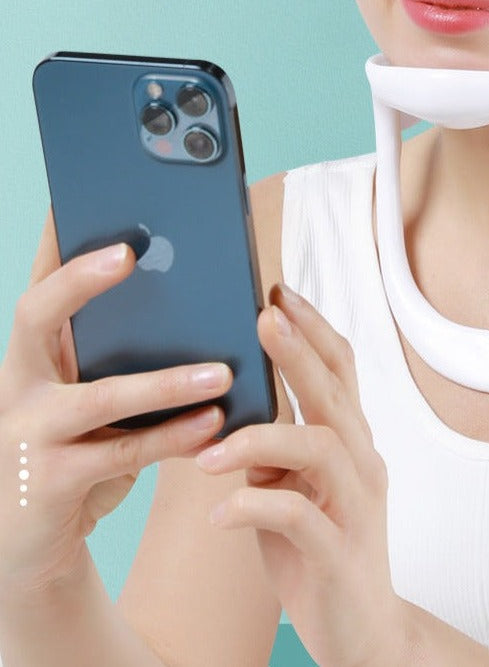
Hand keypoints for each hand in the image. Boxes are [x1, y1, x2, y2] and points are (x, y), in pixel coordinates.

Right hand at [0, 211, 230, 595]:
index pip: (42, 287)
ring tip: (220, 370)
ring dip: (167, 381)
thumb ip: (125, 364)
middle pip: (37, 315)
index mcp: (35, 357)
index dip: (55, 241)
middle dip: (80, 280)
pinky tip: (214, 423)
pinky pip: (122, 454)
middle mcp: (19, 384)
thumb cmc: (75, 453)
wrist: (28, 541)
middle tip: (128, 251)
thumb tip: (202, 320)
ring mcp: (27, 433)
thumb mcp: (94, 402)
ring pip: (101, 394)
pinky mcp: (49, 482)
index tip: (75, 194)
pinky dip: (174, 438)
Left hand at [195, 284, 406, 666]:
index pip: (340, 371)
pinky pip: (298, 518)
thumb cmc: (319, 546)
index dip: (314, 328)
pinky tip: (219, 513)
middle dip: (300, 351)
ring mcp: (356, 505)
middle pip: (335, 393)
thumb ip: (276, 448)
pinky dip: (254, 508)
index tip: (278, 292)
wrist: (362, 628)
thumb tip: (231, 410)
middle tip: (264, 315)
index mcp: (350, 441)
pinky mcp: (340, 551)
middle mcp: (362, 462)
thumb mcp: (294, 487)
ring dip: (262, 439)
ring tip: (211, 448)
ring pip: (320, 448)